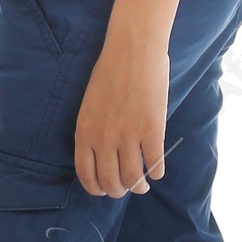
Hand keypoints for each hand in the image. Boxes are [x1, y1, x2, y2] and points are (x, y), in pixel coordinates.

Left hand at [74, 37, 169, 195]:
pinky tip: (157, 171)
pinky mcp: (152, 131)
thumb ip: (93, 131)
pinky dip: (157, 172)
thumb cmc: (110, 73)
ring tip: (143, 185)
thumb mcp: (89, 106)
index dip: (96, 188)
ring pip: (134, 178)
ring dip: (139, 186)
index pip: (86, 175)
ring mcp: (128, 136)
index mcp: (84, 132)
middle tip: (126, 188)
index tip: (104, 190)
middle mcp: (103, 139)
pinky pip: (155, 164)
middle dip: (119, 191)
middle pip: (111, 182)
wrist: (133, 51)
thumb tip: (102, 157)